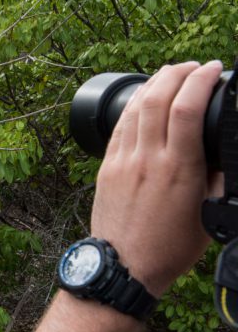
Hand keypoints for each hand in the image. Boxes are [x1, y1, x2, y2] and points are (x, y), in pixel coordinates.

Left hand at [91, 61, 223, 296]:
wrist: (124, 265)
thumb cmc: (169, 246)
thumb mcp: (208, 212)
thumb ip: (217, 177)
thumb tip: (224, 151)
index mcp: (179, 169)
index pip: (186, 108)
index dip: (200, 80)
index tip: (214, 68)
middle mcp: (147, 159)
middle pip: (158, 97)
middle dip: (177, 71)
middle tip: (194, 66)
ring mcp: (123, 160)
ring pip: (135, 107)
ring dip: (155, 82)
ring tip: (172, 73)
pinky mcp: (106, 166)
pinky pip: (120, 126)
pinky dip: (134, 104)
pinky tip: (144, 96)